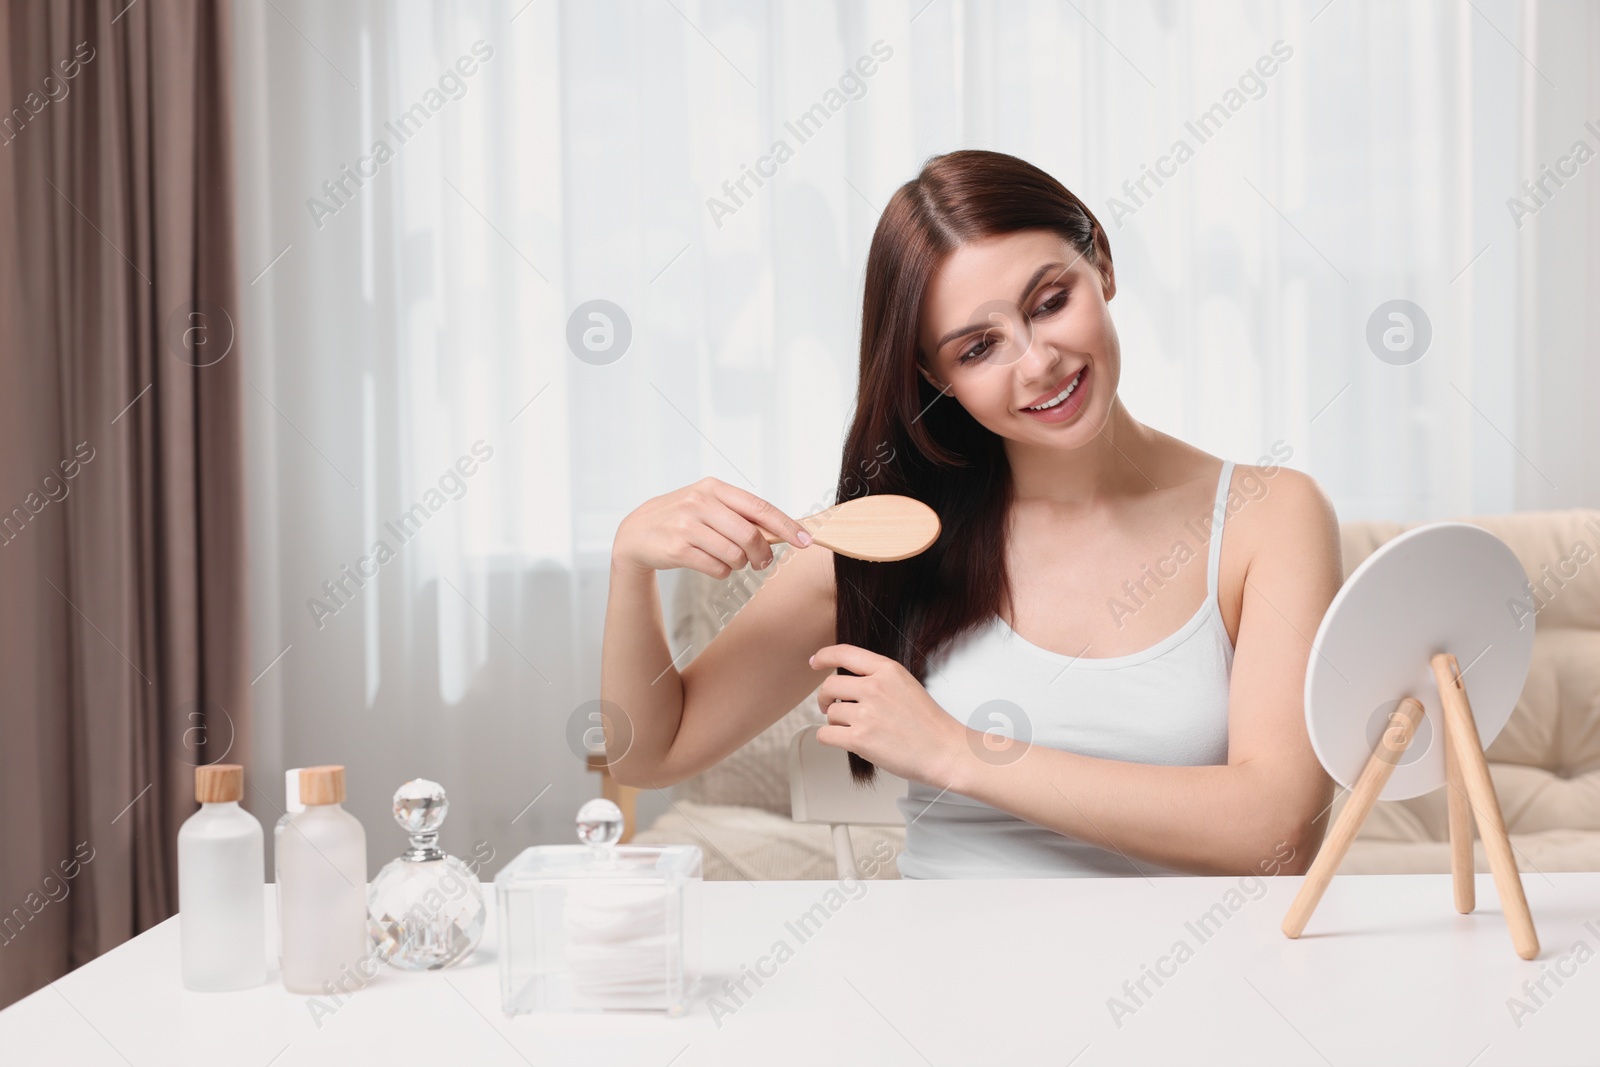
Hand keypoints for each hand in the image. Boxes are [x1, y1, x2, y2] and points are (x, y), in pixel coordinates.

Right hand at [613, 476, 812, 578]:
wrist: (637, 532)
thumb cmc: (682, 518)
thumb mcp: (709, 504)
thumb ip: (740, 514)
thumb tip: (782, 530)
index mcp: (714, 488)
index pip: (759, 507)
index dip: (786, 525)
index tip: (805, 540)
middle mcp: (700, 502)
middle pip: (750, 535)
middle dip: (763, 554)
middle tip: (762, 562)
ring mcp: (686, 525)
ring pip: (734, 555)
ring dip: (739, 564)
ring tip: (731, 561)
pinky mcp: (676, 548)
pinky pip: (716, 568)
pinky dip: (722, 572)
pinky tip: (712, 565)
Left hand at [808, 644, 967, 787]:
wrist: (944, 751)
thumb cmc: (928, 723)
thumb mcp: (906, 685)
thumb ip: (878, 678)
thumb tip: (846, 681)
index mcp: (887, 670)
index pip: (844, 653)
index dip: (824, 656)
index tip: (815, 662)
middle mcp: (874, 687)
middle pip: (829, 685)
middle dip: (826, 697)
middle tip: (829, 706)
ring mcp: (866, 713)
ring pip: (830, 713)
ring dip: (836, 722)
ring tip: (855, 729)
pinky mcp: (859, 739)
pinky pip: (825, 734)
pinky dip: (829, 738)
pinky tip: (842, 740)